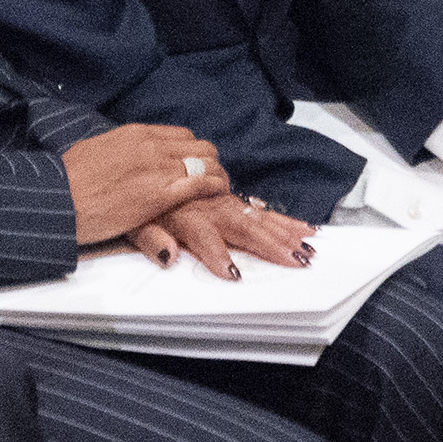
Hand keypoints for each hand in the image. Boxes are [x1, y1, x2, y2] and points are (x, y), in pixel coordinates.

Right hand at [63, 122, 228, 243]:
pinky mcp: (161, 194)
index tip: (195, 163)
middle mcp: (151, 146)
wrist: (59, 199)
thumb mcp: (93, 151)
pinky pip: (201, 183)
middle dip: (209, 160)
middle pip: (199, 145)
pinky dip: (215, 186)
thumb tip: (118, 156)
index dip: (192, 150)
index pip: (180, 135)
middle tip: (211, 176)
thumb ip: (116, 151)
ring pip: (206, 161)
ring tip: (219, 187)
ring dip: (217, 173)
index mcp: (135, 134)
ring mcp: (158, 169)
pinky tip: (218, 192)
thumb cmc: (67, 180)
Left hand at [141, 194, 314, 279]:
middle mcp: (209, 206)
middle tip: (296, 260)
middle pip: (244, 226)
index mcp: (186, 215)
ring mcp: (223, 201)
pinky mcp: (230, 198)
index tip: (232, 273)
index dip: (218, 255)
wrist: (141, 168)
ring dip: (285, 233)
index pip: (205, 236)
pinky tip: (302, 228)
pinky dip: (283, 219)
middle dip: (272, 244)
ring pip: (258, 218)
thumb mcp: (134, 223)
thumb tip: (168, 256)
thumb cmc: (141, 203)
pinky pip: (259, 208)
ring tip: (307, 248)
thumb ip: (151, 239)